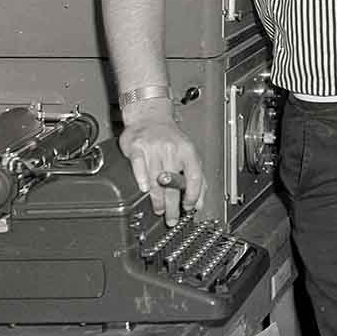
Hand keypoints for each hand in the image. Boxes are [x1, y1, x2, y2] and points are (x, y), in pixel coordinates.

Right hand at [118, 101, 205, 224]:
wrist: (149, 117)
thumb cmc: (170, 138)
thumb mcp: (187, 153)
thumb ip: (195, 178)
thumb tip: (199, 202)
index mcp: (187, 151)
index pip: (194, 176)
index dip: (193, 194)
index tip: (189, 207)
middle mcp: (172, 150)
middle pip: (174, 182)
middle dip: (174, 204)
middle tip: (172, 218)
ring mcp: (154, 148)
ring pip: (157, 178)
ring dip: (158, 198)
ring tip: (160, 210)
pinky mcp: (137, 148)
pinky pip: (139, 166)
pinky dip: (142, 179)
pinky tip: (145, 190)